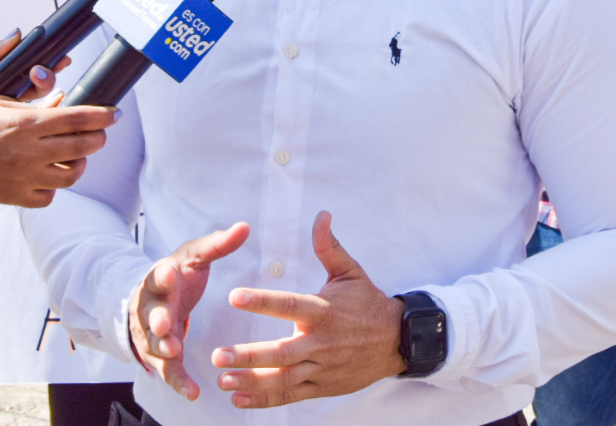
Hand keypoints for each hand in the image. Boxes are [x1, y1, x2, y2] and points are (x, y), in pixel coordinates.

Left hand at [0, 31, 62, 141]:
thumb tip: (17, 34)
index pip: (28, 72)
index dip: (46, 65)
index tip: (60, 58)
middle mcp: (1, 99)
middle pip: (38, 90)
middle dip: (45, 78)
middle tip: (38, 72)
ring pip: (32, 108)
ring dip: (30, 94)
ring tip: (22, 84)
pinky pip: (16, 126)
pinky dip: (22, 116)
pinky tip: (23, 109)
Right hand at [0, 98, 115, 210]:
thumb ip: (31, 108)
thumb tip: (60, 104)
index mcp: (26, 124)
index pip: (79, 119)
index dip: (103, 116)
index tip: (115, 114)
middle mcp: (30, 152)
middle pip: (83, 146)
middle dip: (98, 138)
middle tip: (98, 133)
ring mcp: (24, 177)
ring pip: (72, 174)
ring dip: (80, 163)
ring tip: (74, 155)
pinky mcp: (15, 197)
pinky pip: (49, 196)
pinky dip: (53, 186)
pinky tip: (47, 175)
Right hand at [128, 223, 251, 399]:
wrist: (153, 297)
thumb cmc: (177, 274)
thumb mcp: (194, 256)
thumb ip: (218, 245)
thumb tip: (245, 227)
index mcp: (160, 278)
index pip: (158, 276)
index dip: (162, 276)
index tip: (168, 273)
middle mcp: (151, 307)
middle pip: (151, 313)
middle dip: (157, 318)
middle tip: (165, 324)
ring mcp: (152, 333)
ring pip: (154, 344)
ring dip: (163, 349)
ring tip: (174, 353)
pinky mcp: (161, 354)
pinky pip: (168, 370)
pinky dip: (177, 381)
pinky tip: (192, 393)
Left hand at [212, 211, 405, 408]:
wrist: (397, 341)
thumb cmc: (368, 303)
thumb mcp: (351, 272)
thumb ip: (329, 247)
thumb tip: (321, 215)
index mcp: (323, 311)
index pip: (288, 305)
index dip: (261, 302)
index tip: (234, 297)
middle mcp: (320, 343)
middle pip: (280, 352)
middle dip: (248, 356)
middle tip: (218, 356)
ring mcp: (321, 368)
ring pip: (283, 379)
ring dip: (251, 382)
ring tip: (223, 381)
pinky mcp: (322, 387)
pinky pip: (291, 396)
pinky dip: (266, 400)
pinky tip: (240, 399)